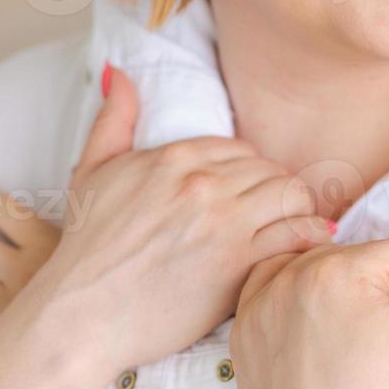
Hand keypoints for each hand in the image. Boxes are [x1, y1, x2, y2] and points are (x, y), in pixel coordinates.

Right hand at [0, 63, 336, 388]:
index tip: (250, 191)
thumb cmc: (85, 249)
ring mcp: (224, 223)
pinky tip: (307, 244)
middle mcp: (202, 184)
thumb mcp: (91, 172)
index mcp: (173, 158)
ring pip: (291, 195)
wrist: (79, 315)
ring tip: (294, 225)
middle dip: (276, 189)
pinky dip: (308, 237)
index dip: (250, 170)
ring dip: (297, 209)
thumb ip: (114, 120)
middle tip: (276, 212)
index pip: (240, 148)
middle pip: (270, 169)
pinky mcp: (238, 263)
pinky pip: (296, 235)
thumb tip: (119, 73)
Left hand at [230, 237, 388, 388]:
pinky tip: (312, 317)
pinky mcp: (242, 331)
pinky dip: (289, 293)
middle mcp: (292, 278)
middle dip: (381, 279)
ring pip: (310, 264)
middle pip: (355, 255)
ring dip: (334, 279)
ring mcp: (260, 304)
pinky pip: (267, 288)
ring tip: (358, 316)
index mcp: (342, 271)